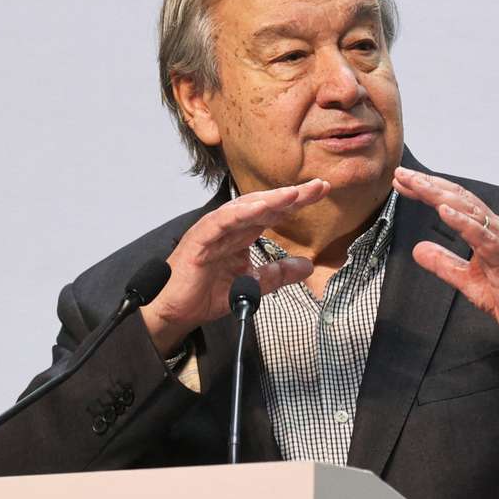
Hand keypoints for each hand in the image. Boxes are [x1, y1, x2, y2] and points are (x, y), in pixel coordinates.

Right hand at [141, 178, 330, 355]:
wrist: (176, 312)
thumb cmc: (205, 294)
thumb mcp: (252, 285)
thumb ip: (277, 273)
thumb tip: (308, 265)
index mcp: (241, 234)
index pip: (273, 213)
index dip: (297, 202)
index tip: (322, 192)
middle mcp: (229, 227)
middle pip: (263, 205)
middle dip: (291, 195)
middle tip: (318, 186)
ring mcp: (213, 231)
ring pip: (244, 209)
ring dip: (270, 200)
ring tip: (294, 194)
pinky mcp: (200, 239)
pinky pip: (222, 222)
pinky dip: (241, 213)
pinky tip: (260, 207)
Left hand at [393, 167, 498, 343]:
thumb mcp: (467, 279)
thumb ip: (444, 264)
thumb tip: (418, 250)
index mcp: (483, 232)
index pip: (452, 202)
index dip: (427, 190)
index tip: (403, 182)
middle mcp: (493, 230)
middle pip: (458, 199)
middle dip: (428, 185)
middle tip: (403, 174)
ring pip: (469, 211)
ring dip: (441, 196)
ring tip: (419, 185)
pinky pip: (482, 236)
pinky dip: (463, 222)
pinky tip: (445, 211)